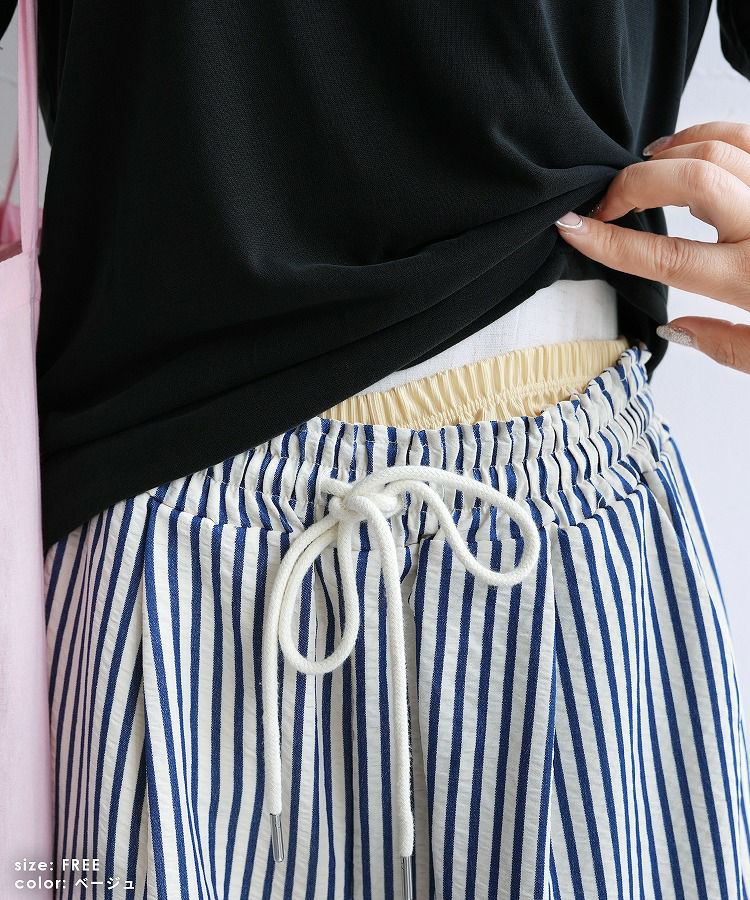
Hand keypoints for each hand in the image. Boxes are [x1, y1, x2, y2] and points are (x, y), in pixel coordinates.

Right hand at [554, 121, 749, 373]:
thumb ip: (722, 344)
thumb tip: (671, 326)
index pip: (664, 256)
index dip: (610, 241)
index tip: (572, 227)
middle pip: (689, 179)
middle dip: (633, 184)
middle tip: (605, 203)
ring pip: (719, 147)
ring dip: (669, 153)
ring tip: (641, 170)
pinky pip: (748, 138)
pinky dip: (709, 135)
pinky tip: (687, 150)